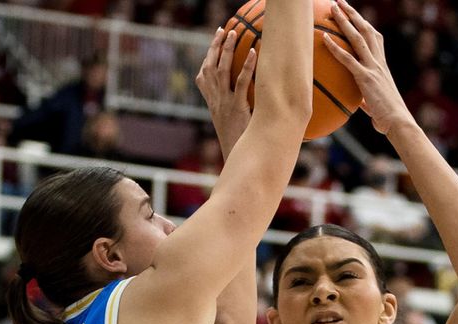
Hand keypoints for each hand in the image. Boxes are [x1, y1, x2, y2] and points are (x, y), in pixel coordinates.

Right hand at [196, 28, 257, 157]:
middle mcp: (216, 101)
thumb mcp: (232, 125)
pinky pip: (240, 82)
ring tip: (233, 34)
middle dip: (215, 47)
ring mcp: (225, 103)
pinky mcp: (237, 108)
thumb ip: (235, 110)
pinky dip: (247, 66)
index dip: (206, 59)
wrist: (236, 159)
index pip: (203, 77)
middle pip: (210, 67)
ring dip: (227, 49)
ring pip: (222, 70)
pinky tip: (254, 52)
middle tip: (223, 30)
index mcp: (212, 104)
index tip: (213, 44)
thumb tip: (249, 101)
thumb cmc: (238, 144)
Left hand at [323, 0, 412, 135]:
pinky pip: (347, 59)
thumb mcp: (376, 105)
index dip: (364, 24)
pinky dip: (335, 48)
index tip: (354, 15)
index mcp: (382, 65)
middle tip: (340, 2)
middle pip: (365, 30)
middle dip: (352, 14)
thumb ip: (368, 100)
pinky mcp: (365, 78)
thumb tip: (362, 104)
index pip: (374, 38)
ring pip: (357, 38)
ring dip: (344, 21)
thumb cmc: (388, 117)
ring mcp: (373, 68)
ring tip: (332, 9)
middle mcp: (378, 62)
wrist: (398, 121)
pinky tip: (324, 38)